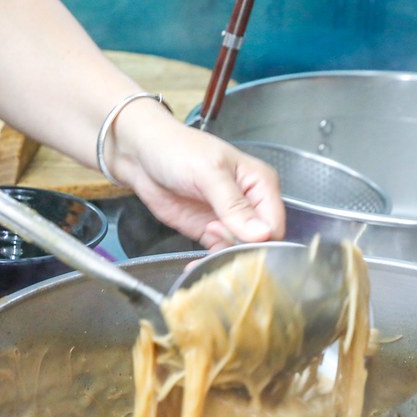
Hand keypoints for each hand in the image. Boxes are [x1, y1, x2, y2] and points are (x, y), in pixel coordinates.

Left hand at [106, 100, 285, 250]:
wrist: (141, 155)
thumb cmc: (177, 150)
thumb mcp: (209, 173)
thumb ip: (234, 205)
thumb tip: (262, 234)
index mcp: (260, 183)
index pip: (275, 223)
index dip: (261, 239)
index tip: (238, 239)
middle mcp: (250, 204)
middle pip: (260, 242)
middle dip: (242, 250)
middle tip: (214, 235)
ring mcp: (229, 221)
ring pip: (240, 252)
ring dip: (224, 259)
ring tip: (205, 241)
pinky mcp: (209, 233)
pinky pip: (218, 255)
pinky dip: (209, 264)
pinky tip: (196, 266)